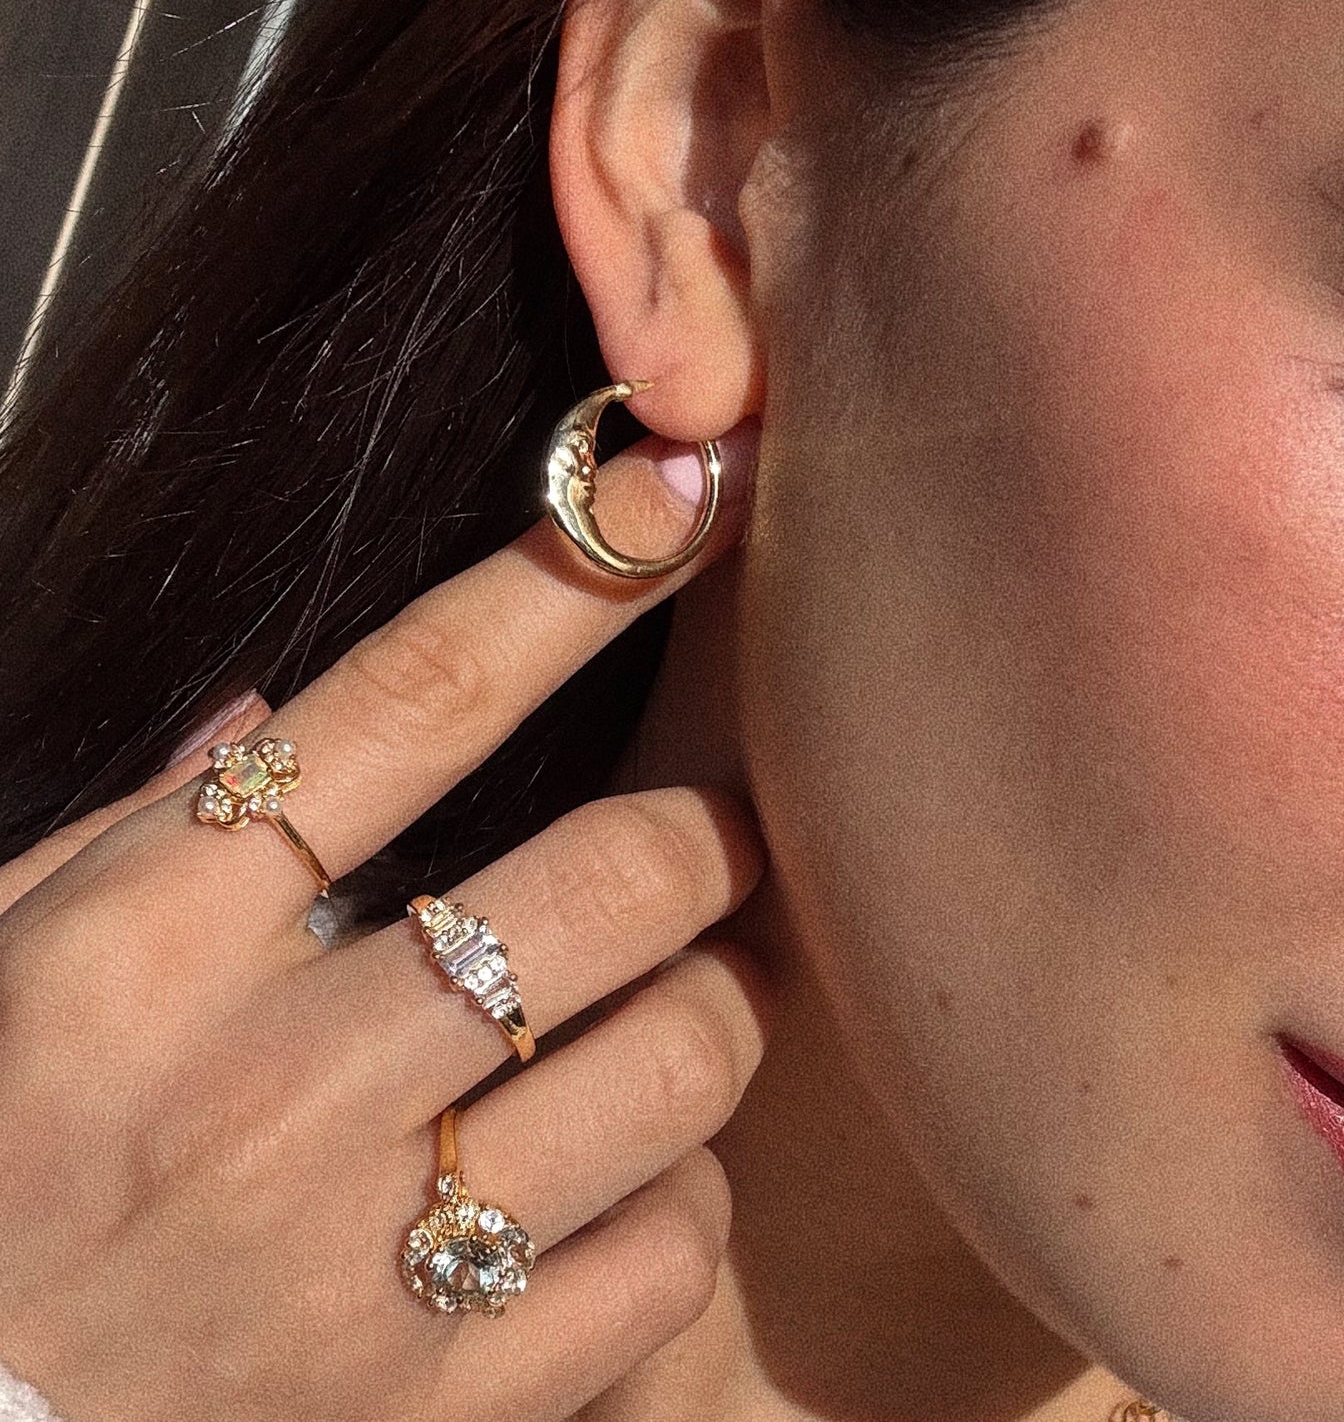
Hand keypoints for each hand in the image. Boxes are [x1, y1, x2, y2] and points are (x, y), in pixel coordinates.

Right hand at [0, 423, 769, 1420]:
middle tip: (708, 839)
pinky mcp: (445, 1415)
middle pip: (617, 878)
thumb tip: (276, 716)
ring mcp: (367, 1269)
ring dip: (717, 1010)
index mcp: (144, 950)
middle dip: (708, 833)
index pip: (414, 703)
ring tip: (674, 1008)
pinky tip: (614, 1183)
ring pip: (684, 1062)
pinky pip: (672, 1252)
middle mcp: (272, 1093)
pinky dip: (680, 1195)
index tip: (671, 506)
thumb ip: (134, 838)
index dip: (570, 581)